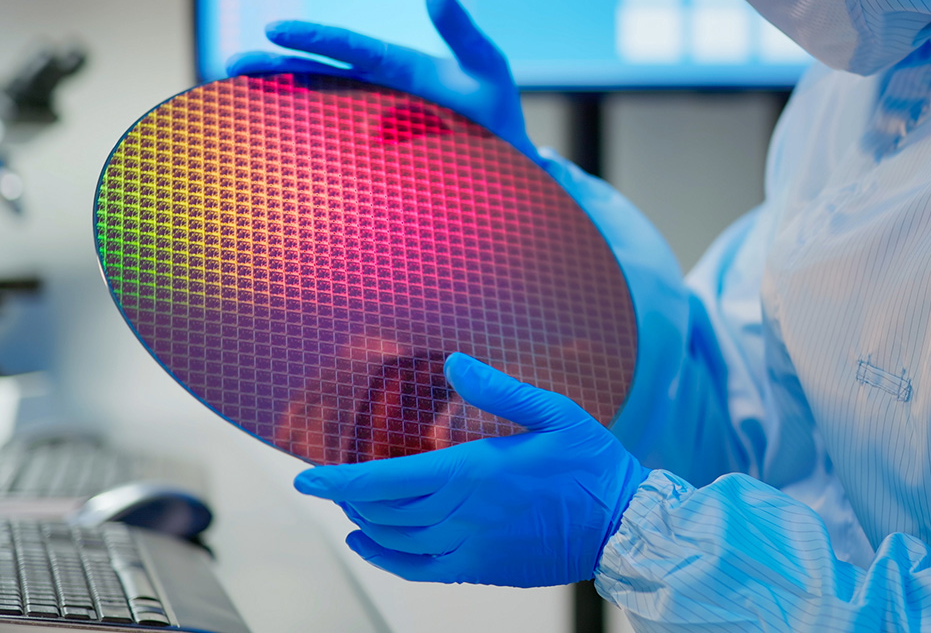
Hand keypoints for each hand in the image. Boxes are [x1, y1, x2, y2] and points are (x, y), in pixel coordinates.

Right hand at [226, 0, 535, 160]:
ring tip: (230, 91)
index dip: (316, 38)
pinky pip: (328, 144)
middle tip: (232, 63)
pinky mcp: (371, 152)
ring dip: (275, 98)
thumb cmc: (497, 111)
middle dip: (275, 66)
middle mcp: (378, 90)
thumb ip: (461, 29)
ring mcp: (370, 121)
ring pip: (314, 105)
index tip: (275, 29)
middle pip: (318, 74)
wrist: (510, 161)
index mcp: (400, 67)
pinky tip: (264, 144)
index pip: (352, 49)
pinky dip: (296, 141)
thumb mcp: (486, 65)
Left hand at [293, 354, 648, 585]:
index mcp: (476, 471)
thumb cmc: (593, 467)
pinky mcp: (480, 567)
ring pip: (395, 538)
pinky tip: (367, 543)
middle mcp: (464, 514)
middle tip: (330, 480)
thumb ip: (499, 389)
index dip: (340, 480)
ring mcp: (470, 546)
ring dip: (365, 521)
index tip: (307, 476)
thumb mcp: (555, 412)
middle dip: (349, 496)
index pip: (387, 481)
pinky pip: (417, 568)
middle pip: (384, 511)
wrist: (622, 523)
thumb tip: (455, 363)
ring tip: (350, 503)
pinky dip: (384, 557)